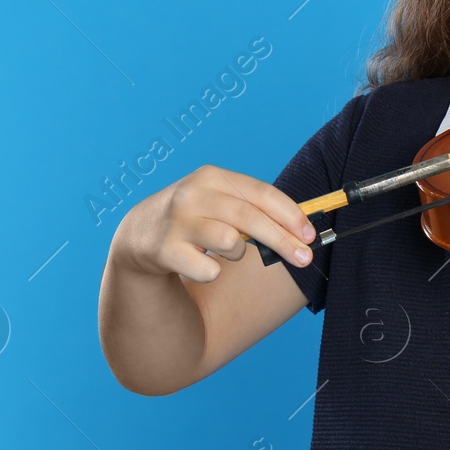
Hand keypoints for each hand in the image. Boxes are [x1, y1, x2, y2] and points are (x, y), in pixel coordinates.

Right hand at [113, 164, 315, 282]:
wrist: (139, 234)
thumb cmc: (195, 217)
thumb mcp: (220, 202)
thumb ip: (255, 209)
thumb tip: (302, 228)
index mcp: (212, 177)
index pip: (262, 193)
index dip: (291, 215)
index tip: (310, 235)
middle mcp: (193, 195)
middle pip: (251, 219)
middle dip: (283, 241)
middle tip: (304, 259)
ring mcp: (177, 222)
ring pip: (231, 243)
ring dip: (238, 254)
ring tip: (226, 250)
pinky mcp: (165, 250)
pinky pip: (209, 270)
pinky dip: (212, 272)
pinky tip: (198, 262)